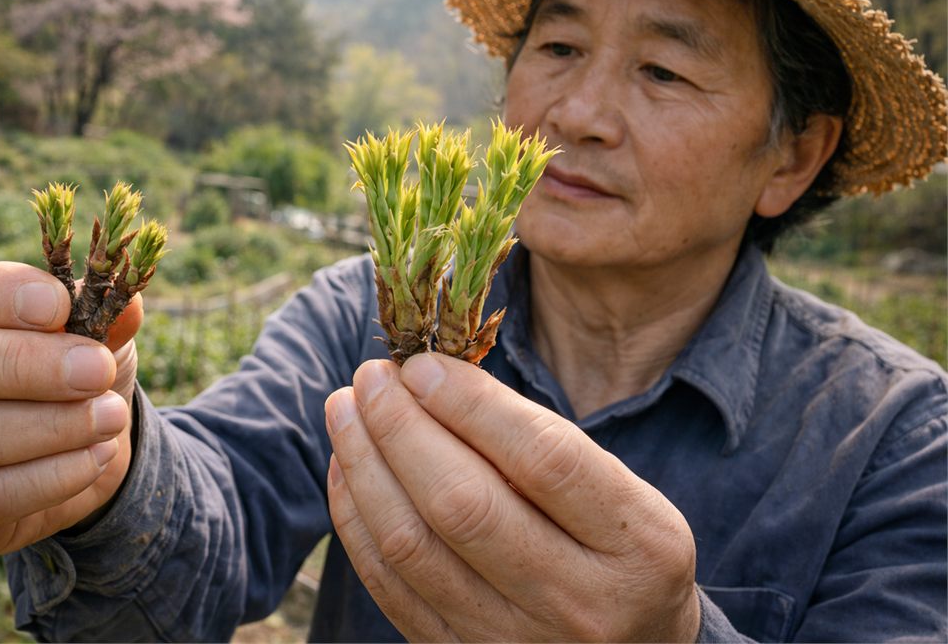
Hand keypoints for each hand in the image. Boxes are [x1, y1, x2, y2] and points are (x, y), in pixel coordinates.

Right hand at [0, 257, 142, 553]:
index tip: (60, 306)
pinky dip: (48, 478)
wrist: (68, 455)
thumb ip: (102, 312)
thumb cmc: (67, 372)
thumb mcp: (91, 332)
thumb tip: (126, 302)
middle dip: (22, 365)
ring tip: (110, 418)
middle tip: (97, 370)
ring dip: (47, 427)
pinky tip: (96, 458)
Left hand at [324, 353, 700, 641]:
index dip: (470, 404)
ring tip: (346, 410)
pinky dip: (357, 519)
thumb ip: (537, 439)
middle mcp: (580, 602)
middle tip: (371, 376)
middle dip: (401, 428)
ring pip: (413, 545)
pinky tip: (347, 467)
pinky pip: (390, 586)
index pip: (542, 459)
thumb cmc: (616, 547)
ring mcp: (516, 642)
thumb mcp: (616, 489)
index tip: (421, 365)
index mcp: (636, 544)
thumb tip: (431, 377)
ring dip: (365, 466)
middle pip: (463, 505)